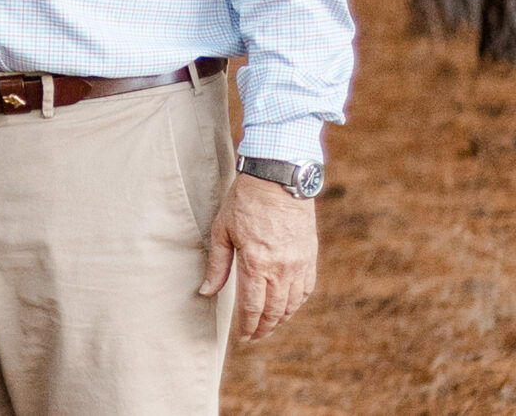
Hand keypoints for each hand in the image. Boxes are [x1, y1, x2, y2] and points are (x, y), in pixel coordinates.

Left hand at [199, 174, 317, 341]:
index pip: (252, 308)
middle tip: (254, 336)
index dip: (247, 327)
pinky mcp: (309, 256)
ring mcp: (298, 264)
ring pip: (292, 304)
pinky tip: (288, 306)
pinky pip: (306, 289)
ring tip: (269, 325)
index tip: (242, 337)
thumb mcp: (222, 230)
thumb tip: (205, 291)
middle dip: (263, 328)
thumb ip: (217, 265)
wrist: (278, 178)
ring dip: (280, 319)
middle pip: (273, 312)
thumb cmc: (245, 201)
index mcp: (256, 264)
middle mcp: (280, 269)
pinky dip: (296, 303)